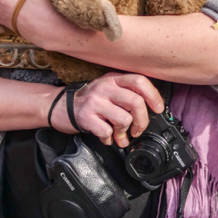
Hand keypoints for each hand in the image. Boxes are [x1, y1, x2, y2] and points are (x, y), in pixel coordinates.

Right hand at [49, 72, 163, 147]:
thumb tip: (151, 110)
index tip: (158, 109)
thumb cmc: (90, 100)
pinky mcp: (86, 116)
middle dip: (142, 121)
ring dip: (124, 132)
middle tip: (138, 130)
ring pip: (124, 119)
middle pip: (136, 102)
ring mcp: (94, 101)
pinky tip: (105, 136)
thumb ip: (127, 94)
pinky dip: (109, 139)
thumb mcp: (108, 90)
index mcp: (113, 79)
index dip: (153, 96)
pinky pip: (107, 131)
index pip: (139, 81)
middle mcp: (104, 87)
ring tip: (119, 134)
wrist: (59, 106)